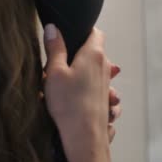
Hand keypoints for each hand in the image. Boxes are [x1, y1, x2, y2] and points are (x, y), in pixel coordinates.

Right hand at [43, 25, 112, 161]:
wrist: (84, 134)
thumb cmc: (68, 103)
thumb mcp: (54, 72)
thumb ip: (54, 48)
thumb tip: (53, 28)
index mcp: (94, 54)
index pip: (95, 32)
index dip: (84, 31)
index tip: (71, 36)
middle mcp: (105, 66)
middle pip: (96, 52)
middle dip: (80, 55)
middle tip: (61, 64)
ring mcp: (108, 83)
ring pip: (98, 72)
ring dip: (86, 75)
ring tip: (69, 85)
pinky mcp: (106, 98)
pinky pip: (102, 90)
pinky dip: (92, 91)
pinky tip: (80, 98)